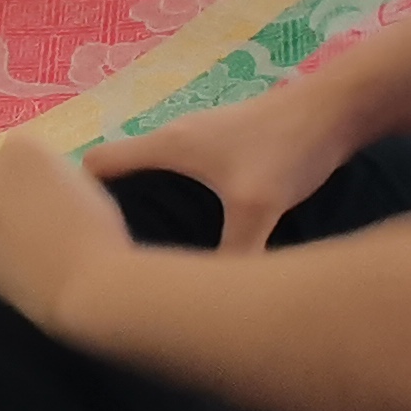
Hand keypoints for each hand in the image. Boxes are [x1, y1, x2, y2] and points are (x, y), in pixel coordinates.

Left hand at [0, 134, 135, 333]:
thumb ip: (50, 173)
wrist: (88, 282)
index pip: (17, 155)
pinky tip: (9, 267)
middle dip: (5, 196)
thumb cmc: (100, 232)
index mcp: (21, 145)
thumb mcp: (82, 181)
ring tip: (20, 250)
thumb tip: (35, 189)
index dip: (34, 181)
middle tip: (31, 226)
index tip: (48, 202)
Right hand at [83, 86, 363, 255]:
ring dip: (141, 201)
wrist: (337, 108)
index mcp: (167, 146)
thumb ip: (231, 255)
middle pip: (121, 171)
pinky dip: (173, 196)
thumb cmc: (287, 149)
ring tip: (140, 246)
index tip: (73, 236)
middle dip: (107, 208)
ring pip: (153, 172)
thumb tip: (211, 302)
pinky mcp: (226, 143)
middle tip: (103, 252)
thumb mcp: (256, 208)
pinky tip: (192, 227)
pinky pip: (181, 173)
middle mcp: (175, 136)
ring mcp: (201, 136)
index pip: (97, 164)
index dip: (76, 197)